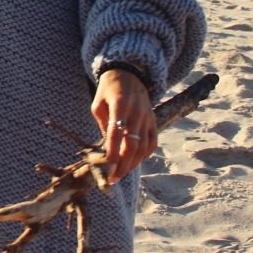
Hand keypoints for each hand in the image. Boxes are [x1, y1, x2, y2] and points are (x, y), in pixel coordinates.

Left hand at [91, 69, 156, 183]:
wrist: (129, 73)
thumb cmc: (108, 90)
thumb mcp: (98, 103)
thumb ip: (102, 125)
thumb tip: (106, 149)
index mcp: (120, 106)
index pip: (115, 135)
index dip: (112, 154)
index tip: (107, 171)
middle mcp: (136, 112)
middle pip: (132, 145)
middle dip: (123, 165)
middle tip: (113, 179)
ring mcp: (148, 117)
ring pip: (144, 147)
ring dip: (133, 164)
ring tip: (121, 173)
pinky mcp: (154, 120)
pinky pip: (152, 143)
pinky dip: (144, 156)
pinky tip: (134, 162)